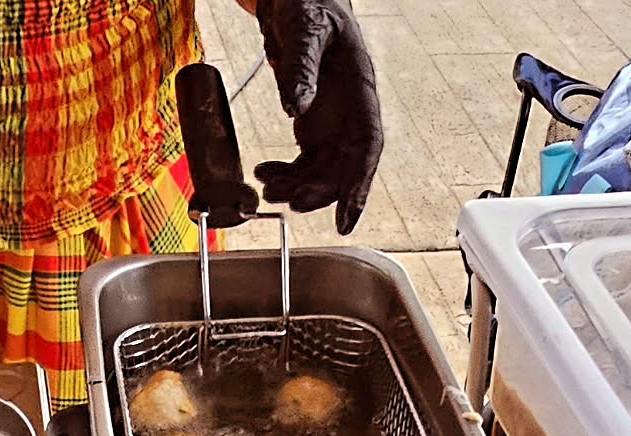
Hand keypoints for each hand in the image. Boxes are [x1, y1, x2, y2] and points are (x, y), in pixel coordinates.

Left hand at [252, 0, 383, 234]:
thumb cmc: (308, 4)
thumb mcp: (305, 29)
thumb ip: (301, 68)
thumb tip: (296, 108)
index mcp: (359, 91)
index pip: (367, 147)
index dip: (359, 186)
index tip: (346, 219)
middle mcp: (349, 114)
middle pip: (343, 169)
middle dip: (319, 194)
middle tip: (290, 203)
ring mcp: (331, 123)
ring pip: (321, 173)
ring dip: (296, 189)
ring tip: (268, 190)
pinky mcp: (311, 127)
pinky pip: (303, 164)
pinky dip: (283, 176)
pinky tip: (262, 173)